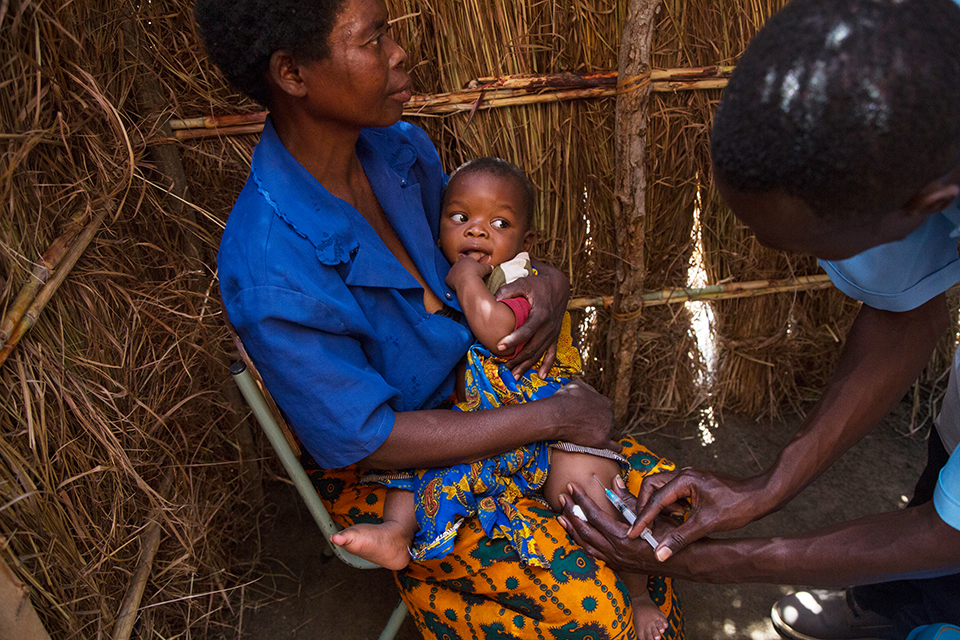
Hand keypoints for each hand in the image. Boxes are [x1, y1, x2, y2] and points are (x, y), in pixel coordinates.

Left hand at [445, 257, 492, 291]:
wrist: (467, 281)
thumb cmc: (476, 273)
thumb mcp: (484, 269)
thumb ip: (487, 267)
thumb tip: (491, 267)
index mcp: (468, 259)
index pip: (473, 256)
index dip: (478, 257)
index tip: (480, 258)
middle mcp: (458, 263)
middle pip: (463, 264)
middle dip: (466, 266)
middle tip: (471, 270)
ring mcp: (452, 270)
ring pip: (456, 271)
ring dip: (459, 274)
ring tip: (463, 278)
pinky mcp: (448, 278)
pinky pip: (450, 279)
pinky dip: (453, 281)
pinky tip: (456, 284)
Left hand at [495, 262, 568, 377]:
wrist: (559, 286)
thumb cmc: (538, 284)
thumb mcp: (524, 282)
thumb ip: (509, 290)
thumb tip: (494, 299)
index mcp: (541, 314)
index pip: (527, 330)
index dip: (513, 339)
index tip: (499, 346)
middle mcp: (549, 326)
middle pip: (533, 347)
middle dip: (517, 359)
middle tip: (502, 367)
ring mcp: (553, 333)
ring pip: (540, 353)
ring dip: (527, 365)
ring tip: (514, 376)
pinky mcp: (555, 335)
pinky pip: (552, 353)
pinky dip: (547, 365)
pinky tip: (541, 376)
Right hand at [548, 380, 621, 452]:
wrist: (558, 415)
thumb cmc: (564, 400)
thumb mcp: (576, 385)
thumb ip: (585, 386)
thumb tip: (583, 385)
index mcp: (605, 402)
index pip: (609, 410)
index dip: (603, 415)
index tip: (596, 419)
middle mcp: (609, 415)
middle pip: (614, 423)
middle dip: (608, 426)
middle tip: (599, 430)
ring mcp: (607, 429)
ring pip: (617, 435)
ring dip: (612, 437)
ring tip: (605, 441)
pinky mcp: (602, 441)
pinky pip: (616, 447)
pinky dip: (615, 448)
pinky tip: (612, 449)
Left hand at [557, 483, 679, 573]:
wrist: (684, 561)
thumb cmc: (670, 534)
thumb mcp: (651, 514)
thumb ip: (629, 499)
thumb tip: (614, 481)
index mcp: (622, 537)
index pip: (593, 516)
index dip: (581, 500)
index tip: (572, 487)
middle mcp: (615, 552)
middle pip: (584, 531)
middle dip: (570, 512)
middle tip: (561, 497)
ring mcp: (615, 561)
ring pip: (585, 545)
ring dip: (572, 529)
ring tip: (561, 516)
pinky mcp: (618, 565)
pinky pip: (593, 554)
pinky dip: (583, 542)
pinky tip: (578, 535)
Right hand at [631, 468, 764, 560]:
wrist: (761, 496)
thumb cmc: (737, 505)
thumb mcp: (706, 524)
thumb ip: (680, 538)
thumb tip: (660, 552)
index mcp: (684, 480)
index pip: (655, 499)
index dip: (642, 518)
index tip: (634, 533)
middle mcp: (683, 474)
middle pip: (651, 486)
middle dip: (647, 506)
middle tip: (645, 526)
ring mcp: (689, 478)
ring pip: (662, 489)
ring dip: (661, 506)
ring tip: (673, 521)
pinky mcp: (695, 484)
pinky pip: (674, 493)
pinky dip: (672, 506)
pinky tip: (683, 518)